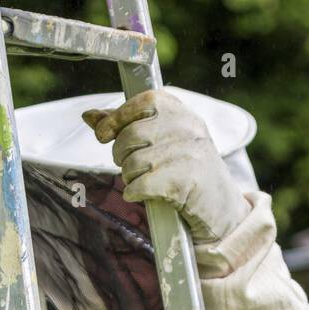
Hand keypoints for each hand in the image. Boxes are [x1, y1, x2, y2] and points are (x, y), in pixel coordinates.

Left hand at [81, 89, 245, 246]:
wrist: (219, 207)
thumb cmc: (183, 170)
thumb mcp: (159, 140)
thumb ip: (125, 126)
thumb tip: (88, 115)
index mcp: (180, 111)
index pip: (142, 102)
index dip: (116, 118)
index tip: (104, 135)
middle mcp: (188, 127)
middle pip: (131, 136)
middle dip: (121, 157)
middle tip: (132, 167)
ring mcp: (190, 153)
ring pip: (134, 163)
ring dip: (130, 178)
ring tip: (143, 182)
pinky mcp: (188, 181)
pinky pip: (142, 184)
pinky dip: (134, 192)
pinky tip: (140, 194)